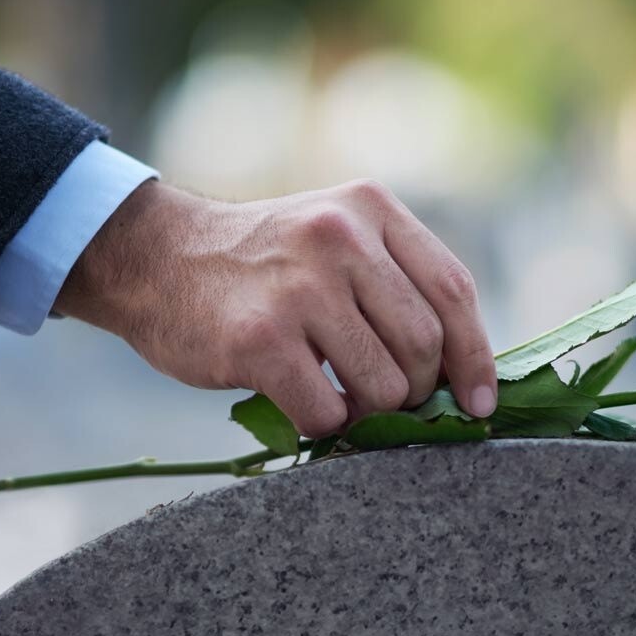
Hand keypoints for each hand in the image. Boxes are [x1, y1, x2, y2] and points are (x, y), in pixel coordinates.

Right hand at [54, 178, 496, 437]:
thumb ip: (394, 282)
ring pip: (384, 385)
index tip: (480, 401)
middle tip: (386, 400)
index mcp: (371, 208)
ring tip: (341, 400)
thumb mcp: (334, 237)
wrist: (155, 258)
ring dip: (370, 413)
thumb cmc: (261, 266)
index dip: (476, 356)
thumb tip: (464, 372)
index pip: (454, 290)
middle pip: (424, 345)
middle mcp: (340, 237)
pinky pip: (327, 412)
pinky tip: (305, 406)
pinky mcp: (260, 338)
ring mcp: (300, 286)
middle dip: (417, 391)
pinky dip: (325, 427)